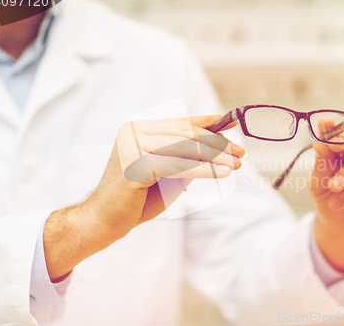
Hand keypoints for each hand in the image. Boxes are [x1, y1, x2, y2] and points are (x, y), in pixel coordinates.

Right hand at [44, 115, 243, 280]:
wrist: (104, 220)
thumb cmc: (137, 198)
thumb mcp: (168, 171)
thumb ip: (188, 157)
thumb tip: (221, 145)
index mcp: (140, 128)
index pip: (181, 124)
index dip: (209, 125)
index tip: (232, 128)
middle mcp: (134, 131)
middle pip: (185, 133)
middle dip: (216, 143)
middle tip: (240, 153)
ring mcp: (131, 145)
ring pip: (183, 148)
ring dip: (214, 157)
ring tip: (235, 165)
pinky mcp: (133, 163)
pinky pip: (176, 165)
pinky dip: (202, 170)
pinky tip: (220, 174)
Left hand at [309, 125, 343, 272]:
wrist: (340, 226)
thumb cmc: (329, 198)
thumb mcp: (318, 181)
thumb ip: (321, 162)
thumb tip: (318, 142)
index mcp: (342, 146)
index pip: (339, 130)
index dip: (333, 127)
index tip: (324, 124)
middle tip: (333, 146)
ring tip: (333, 187)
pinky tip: (339, 202)